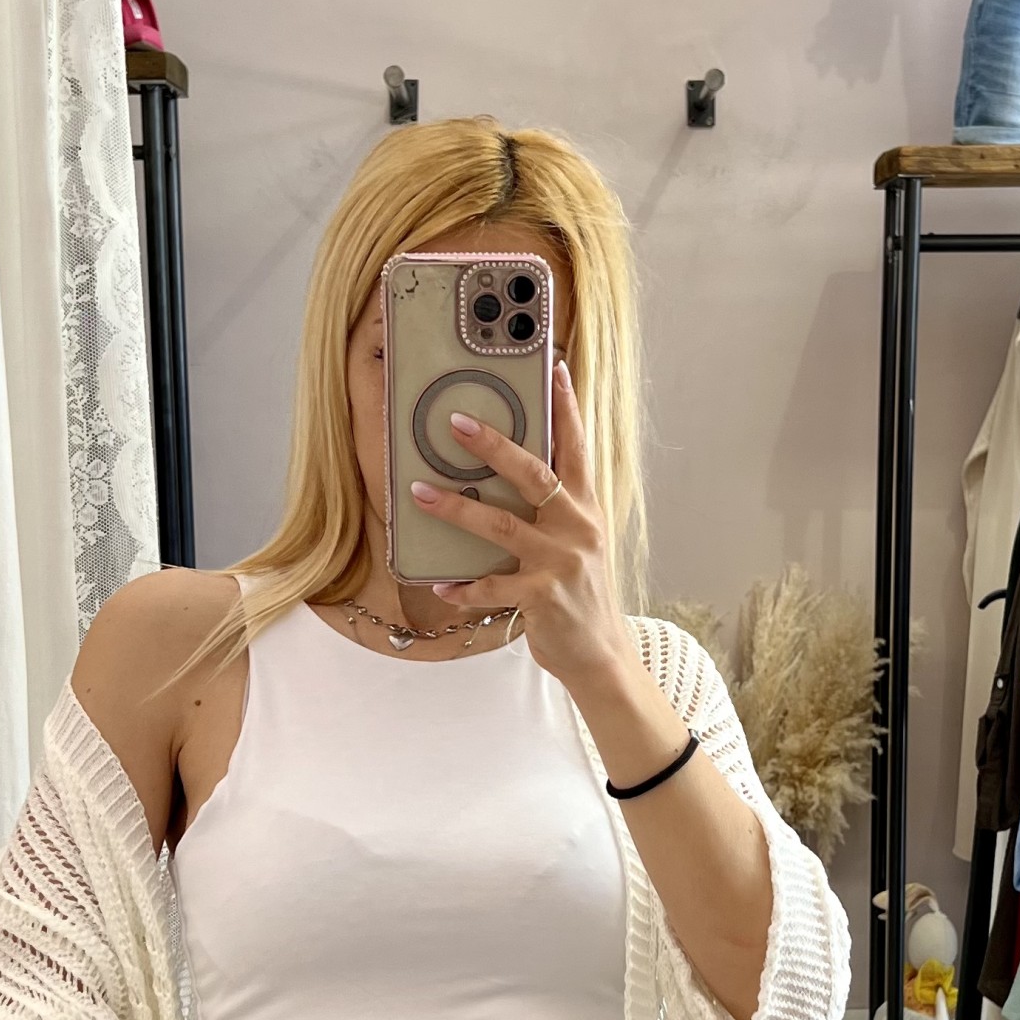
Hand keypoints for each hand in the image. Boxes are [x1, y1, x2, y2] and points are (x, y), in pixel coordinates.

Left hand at [406, 359, 633, 687]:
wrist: (600, 652)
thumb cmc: (580, 592)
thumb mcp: (579, 540)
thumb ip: (555, 506)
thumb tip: (513, 472)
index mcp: (585, 506)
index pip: (576, 446)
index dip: (565, 406)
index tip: (552, 366)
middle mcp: (576, 527)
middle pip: (532, 474)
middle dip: (493, 445)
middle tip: (457, 422)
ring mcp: (559, 562)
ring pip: (501, 526)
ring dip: (456, 509)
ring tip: (420, 493)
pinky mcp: (541, 596)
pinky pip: (491, 587)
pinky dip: (463, 587)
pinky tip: (441, 584)